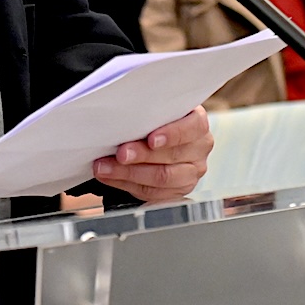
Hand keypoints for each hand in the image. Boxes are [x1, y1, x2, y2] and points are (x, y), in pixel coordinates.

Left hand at [92, 105, 211, 202]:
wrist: (159, 138)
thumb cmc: (156, 121)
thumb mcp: (157, 111)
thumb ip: (147, 113)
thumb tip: (120, 117)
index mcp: (198, 124)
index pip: (193, 127)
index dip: (172, 134)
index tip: (151, 139)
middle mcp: (199, 148)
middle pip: (173, 156)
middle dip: (142, 155)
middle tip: (120, 154)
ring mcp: (191, 172)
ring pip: (162, 178)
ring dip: (128, 173)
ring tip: (105, 168)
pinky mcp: (178, 191)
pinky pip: (152, 193)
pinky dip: (126, 184)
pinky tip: (110, 177)